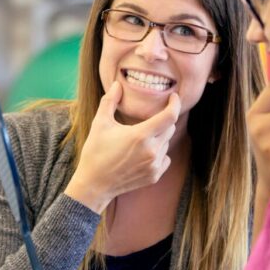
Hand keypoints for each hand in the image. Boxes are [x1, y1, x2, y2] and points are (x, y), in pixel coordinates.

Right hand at [65, 82, 180, 212]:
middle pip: (169, 128)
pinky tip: (143, 153)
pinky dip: (159, 153)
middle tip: (150, 118)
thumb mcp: (100, 123)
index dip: (175, 104)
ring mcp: (154, 165)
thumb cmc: (96, 152)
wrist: (94, 184)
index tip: (174, 97)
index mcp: (140, 136)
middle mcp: (151, 151)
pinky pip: (165, 158)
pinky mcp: (154, 176)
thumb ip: (110, 101)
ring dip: (159, 137)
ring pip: (166, 143)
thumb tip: (117, 84)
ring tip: (140, 139)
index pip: (169, 116)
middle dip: (163, 120)